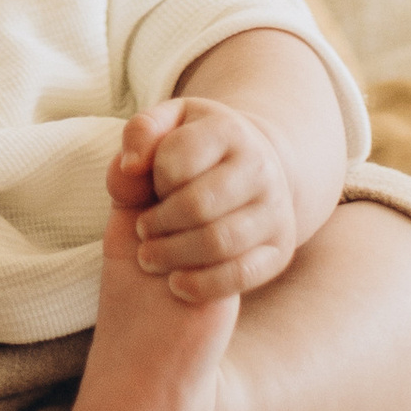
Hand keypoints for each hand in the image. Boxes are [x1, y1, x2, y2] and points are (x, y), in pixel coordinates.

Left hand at [108, 97, 299, 303]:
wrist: (254, 172)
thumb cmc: (195, 149)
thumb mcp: (167, 126)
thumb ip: (140, 134)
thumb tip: (130, 166)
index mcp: (228, 131)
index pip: (177, 162)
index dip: (152, 181)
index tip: (149, 189)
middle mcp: (261, 168)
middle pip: (197, 205)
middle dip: (158, 223)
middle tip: (141, 230)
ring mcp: (276, 211)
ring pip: (218, 242)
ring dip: (173, 254)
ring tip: (150, 256)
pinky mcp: (280, 250)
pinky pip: (242, 275)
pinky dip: (203, 284)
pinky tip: (176, 284)